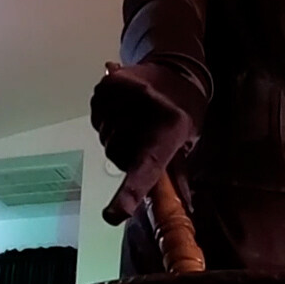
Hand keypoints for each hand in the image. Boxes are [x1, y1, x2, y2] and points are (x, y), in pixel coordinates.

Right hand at [91, 70, 193, 225]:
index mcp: (171, 127)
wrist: (176, 68)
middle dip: (127, 157)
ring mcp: (123, 95)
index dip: (129, 194)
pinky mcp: (106, 86)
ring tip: (136, 122)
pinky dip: (106, 122)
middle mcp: (145, 109)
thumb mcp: (188, 139)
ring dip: (117, 138)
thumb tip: (180, 206)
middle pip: (118, 156)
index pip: (146, 168)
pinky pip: (96, 120)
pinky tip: (123, 112)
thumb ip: (177, 172)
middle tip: (144, 140)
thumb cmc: (185, 109)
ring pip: (105, 140)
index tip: (113, 215)